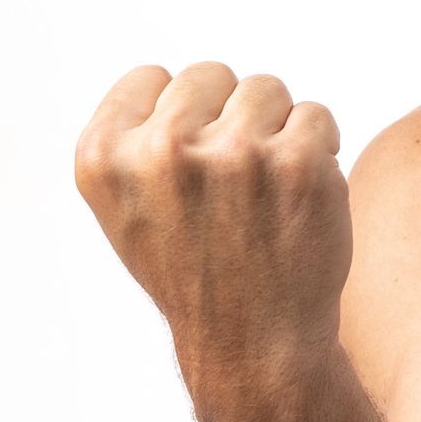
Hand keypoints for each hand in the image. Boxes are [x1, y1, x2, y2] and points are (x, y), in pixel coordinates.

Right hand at [74, 62, 353, 420]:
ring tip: (264, 193)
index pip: (150, 78)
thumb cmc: (195, 270)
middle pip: (212, 76)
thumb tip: (171, 78)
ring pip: (267, 89)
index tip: (189, 171)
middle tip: (233, 186)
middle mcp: (162, 150)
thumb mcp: (127, 207)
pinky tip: (299, 199)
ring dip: (275, 131)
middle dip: (228, 118)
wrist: (255, 345)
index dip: (180, 119)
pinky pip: (315, 116)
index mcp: (103, 156)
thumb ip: (135, 137)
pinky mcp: (298, 163)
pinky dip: (317, 150)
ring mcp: (234, 154)